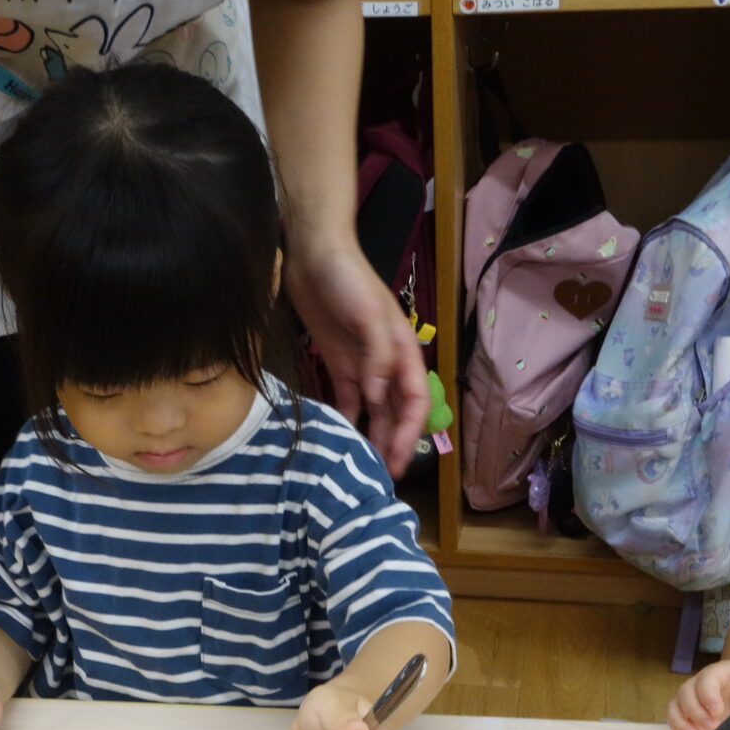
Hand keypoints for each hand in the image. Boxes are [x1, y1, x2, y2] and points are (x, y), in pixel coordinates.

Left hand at [284, 241, 427, 477]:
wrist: (314, 253)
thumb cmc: (348, 279)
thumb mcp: (368, 315)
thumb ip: (378, 358)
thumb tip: (379, 399)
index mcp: (403, 350)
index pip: (415, 400)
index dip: (411, 431)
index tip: (399, 458)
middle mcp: (387, 362)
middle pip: (397, 411)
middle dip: (395, 443)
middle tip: (383, 475)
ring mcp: (363, 364)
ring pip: (375, 410)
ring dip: (374, 436)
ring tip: (366, 465)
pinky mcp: (338, 363)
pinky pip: (347, 399)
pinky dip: (348, 419)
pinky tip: (343, 440)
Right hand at [668, 660, 729, 729]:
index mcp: (720, 674)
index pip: (706, 679)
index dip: (707, 695)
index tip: (717, 712)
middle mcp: (701, 686)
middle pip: (685, 693)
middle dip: (694, 713)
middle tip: (710, 728)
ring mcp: (694, 703)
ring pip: (675, 708)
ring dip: (680, 725)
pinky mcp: (692, 720)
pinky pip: (677, 726)